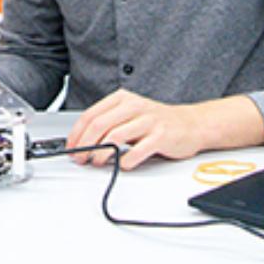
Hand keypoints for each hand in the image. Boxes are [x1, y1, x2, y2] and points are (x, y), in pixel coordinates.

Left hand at [65, 90, 209, 170]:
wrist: (192, 124)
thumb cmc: (156, 122)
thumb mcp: (130, 116)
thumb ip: (109, 124)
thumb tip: (83, 143)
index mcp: (122, 99)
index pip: (90, 115)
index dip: (76, 134)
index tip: (71, 148)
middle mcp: (134, 106)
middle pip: (99, 125)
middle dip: (85, 145)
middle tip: (81, 158)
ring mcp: (148, 120)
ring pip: (115, 136)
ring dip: (101, 154)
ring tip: (98, 162)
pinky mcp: (161, 135)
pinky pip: (138, 150)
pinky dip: (126, 160)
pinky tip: (123, 165)